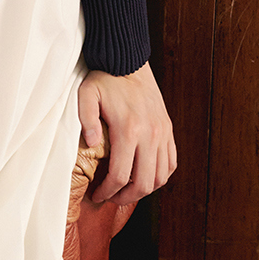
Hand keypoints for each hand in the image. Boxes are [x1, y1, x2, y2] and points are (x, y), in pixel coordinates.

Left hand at [77, 61, 176, 205]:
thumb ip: (86, 120)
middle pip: (144, 183)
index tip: (97, 196)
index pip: (121, 175)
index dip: (108, 191)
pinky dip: (161, 175)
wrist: (129, 61)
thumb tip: (91, 144)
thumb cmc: (105, 78)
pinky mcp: (168, 129)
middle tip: (111, 198)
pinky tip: (146, 176)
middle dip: (125, 197)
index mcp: (129, 129)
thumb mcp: (87, 94)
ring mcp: (162, 133)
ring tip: (127, 191)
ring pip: (161, 176)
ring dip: (144, 190)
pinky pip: (171, 162)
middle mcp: (150, 134)